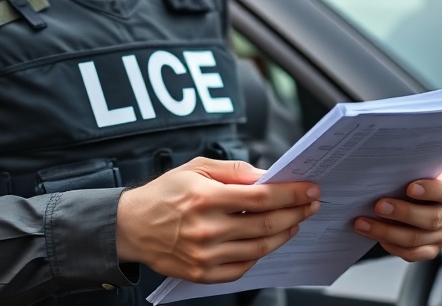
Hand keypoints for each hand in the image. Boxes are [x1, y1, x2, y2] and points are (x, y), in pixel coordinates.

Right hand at [116, 157, 320, 282]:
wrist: (130, 226)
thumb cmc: (163, 195)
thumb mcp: (195, 168)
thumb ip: (233, 170)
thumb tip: (266, 176)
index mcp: (205, 198)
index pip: (262, 197)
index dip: (291, 193)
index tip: (309, 189)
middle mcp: (207, 229)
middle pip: (266, 224)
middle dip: (296, 213)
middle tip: (310, 205)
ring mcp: (205, 255)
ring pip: (260, 248)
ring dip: (284, 234)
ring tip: (294, 222)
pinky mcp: (202, 274)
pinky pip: (243, 267)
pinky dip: (260, 254)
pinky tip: (267, 241)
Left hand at [353, 167, 441, 261]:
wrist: (414, 192)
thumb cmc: (413, 176)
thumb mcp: (416, 167)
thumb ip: (408, 168)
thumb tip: (381, 170)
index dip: (431, 190)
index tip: (410, 188)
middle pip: (431, 219)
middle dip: (403, 213)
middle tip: (379, 206)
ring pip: (416, 239)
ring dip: (387, 232)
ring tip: (363, 223)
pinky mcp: (430, 249)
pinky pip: (411, 254)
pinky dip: (392, 246)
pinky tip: (375, 236)